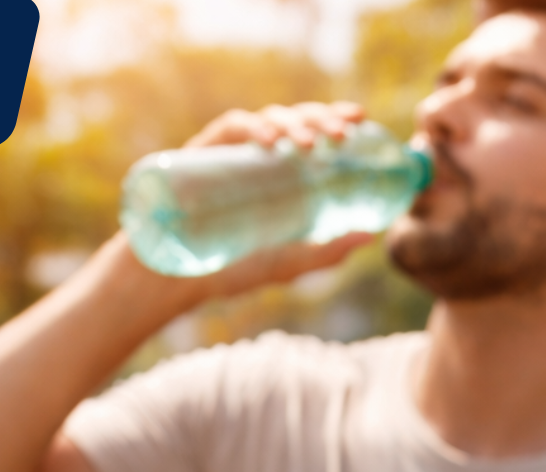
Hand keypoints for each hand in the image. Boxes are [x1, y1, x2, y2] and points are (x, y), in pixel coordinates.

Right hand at [129, 100, 378, 294]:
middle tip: (344, 133)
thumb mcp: (287, 263)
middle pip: (295, 121)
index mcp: (280, 172)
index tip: (361, 118)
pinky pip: (231, 127)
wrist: (176, 280)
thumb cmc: (230, 269)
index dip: (334, 119)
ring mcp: (230, 153)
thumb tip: (370, 236)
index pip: (312, 134)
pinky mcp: (202, 152)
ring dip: (294, 124)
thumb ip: (326, 251)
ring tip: (312, 145)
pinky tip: (272, 142)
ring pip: (268, 118)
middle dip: (322, 118)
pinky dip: (254, 128)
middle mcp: (258, 156)